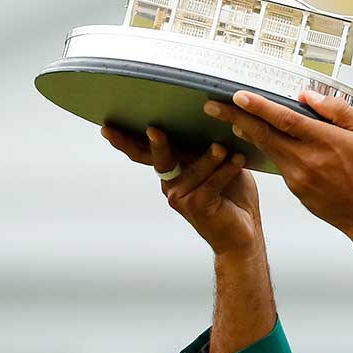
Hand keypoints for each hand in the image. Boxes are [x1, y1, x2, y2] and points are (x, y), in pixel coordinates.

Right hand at [101, 125, 261, 257]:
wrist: (243, 233)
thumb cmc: (233, 196)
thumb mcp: (220, 164)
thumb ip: (208, 147)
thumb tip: (212, 118)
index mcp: (173, 170)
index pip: (147, 152)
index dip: (127, 140)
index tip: (108, 126)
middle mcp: (171, 184)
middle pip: (157, 159)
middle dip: (154, 144)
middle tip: (153, 130)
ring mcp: (180, 197)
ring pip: (195, 168)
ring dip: (212, 157)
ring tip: (223, 147)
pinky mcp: (197, 206)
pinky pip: (211, 182)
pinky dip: (226, 170)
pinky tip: (238, 160)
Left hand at [204, 90, 352, 236]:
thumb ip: (337, 111)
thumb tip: (307, 97)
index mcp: (324, 142)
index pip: (284, 119)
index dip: (258, 107)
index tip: (238, 96)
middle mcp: (306, 160)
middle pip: (263, 134)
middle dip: (235, 117)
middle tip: (213, 106)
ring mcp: (298, 177)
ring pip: (267, 149)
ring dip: (247, 133)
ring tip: (231, 120)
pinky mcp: (295, 189)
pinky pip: (277, 164)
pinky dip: (266, 150)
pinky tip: (261, 141)